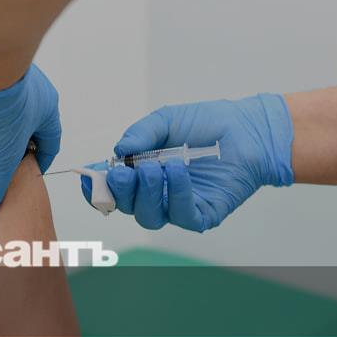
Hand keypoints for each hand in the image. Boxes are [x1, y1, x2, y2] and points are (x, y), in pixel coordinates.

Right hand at [82, 94, 293, 231]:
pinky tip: (178, 171)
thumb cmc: (207, 124)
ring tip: (157, 167)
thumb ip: (140, 134)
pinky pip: (181, 214)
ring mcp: (177, 206)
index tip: (89, 177)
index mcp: (141, 172)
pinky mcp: (201, 215)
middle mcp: (156, 193)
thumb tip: (118, 151)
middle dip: (121, 190)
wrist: (247, 130)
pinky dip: (176, 193)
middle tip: (125, 171)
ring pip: (149, 216)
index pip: (111, 188)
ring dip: (148, 192)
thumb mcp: (166, 120)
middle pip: (126, 206)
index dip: (96, 187)